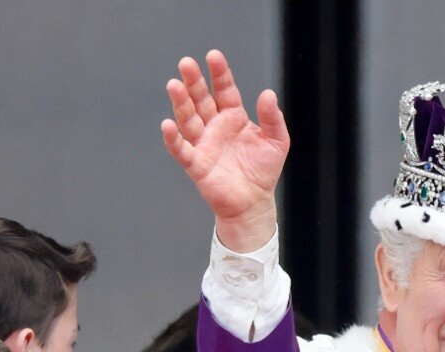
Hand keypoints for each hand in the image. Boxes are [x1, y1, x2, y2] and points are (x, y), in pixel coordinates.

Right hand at [161, 50, 288, 251]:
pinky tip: (168, 124)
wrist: (254, 203)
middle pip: (201, 99)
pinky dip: (173, 138)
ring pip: (188, 119)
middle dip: (193, 82)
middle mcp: (215, 126)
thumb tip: (267, 93)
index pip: (224, 89)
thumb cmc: (263, 170)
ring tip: (174, 85)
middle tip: (186, 63)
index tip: (213, 56)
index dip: (219, 73)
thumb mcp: (277, 140)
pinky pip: (181, 149)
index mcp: (233, 117)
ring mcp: (203, 144)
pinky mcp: (196, 164)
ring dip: (180, 103)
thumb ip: (272, 117)